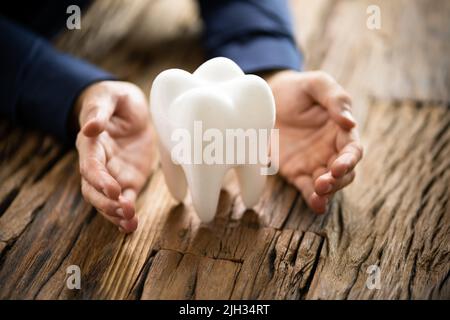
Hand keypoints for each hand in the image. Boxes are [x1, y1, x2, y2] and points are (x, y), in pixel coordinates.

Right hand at [74, 81, 152, 232]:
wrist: (130, 108)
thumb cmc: (115, 99)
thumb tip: (90, 128)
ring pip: (107, 201)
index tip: (113, 189)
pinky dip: (126, 215)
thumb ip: (100, 110)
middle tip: (124, 209)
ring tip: (130, 223)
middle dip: (106, 203)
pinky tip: (131, 225)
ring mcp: (113, 174)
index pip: (90, 165)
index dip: (99, 179)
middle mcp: (99, 163)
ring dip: (115, 214)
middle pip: (93, 189)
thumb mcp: (109, 96)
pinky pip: (125, 200)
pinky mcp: (129, 180)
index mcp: (91, 143)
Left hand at [266, 70, 362, 213]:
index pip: (352, 150)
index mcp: (340, 131)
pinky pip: (307, 188)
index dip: (349, 160)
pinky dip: (313, 199)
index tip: (339, 166)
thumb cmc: (296, 89)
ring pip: (328, 184)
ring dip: (327, 192)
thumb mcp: (316, 83)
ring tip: (319, 194)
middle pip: (344, 173)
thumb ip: (335, 99)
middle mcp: (330, 150)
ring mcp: (313, 163)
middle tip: (325, 182)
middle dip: (338, 181)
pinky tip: (316, 205)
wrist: (266, 96)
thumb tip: (350, 124)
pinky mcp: (295, 172)